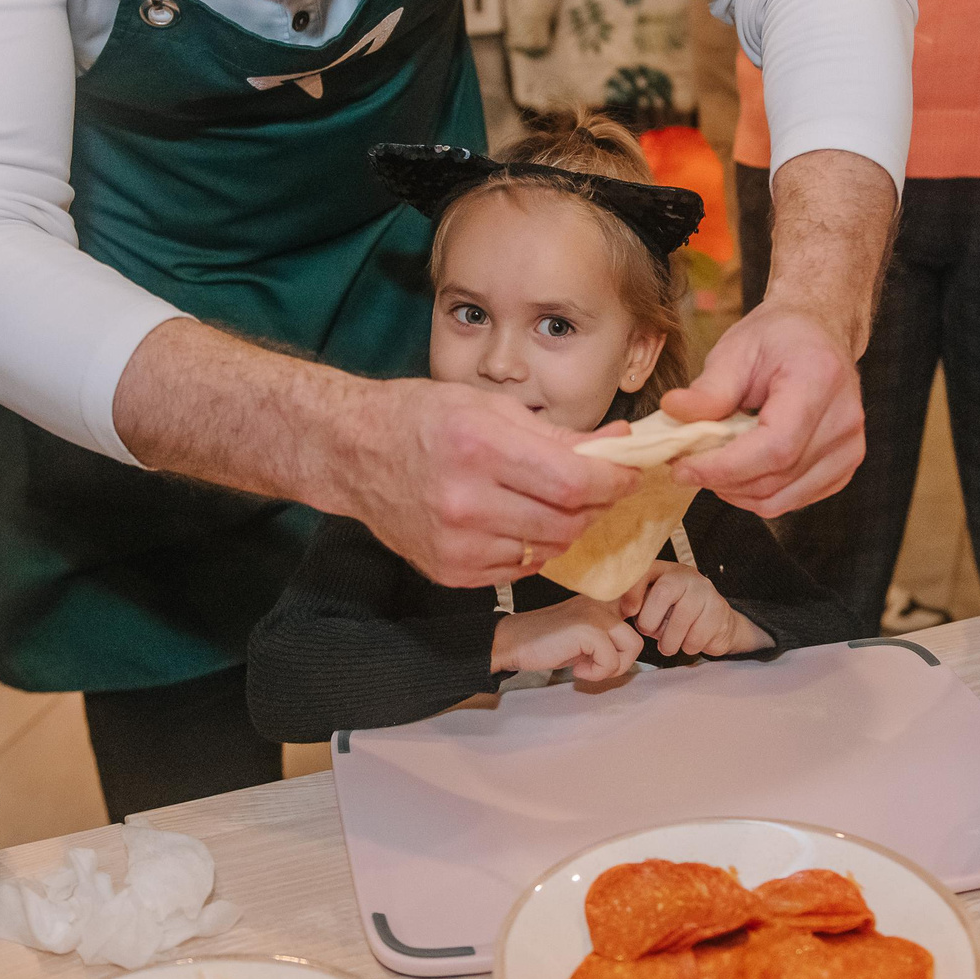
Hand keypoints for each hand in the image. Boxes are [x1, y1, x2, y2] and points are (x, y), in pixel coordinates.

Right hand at [336, 379, 635, 588]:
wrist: (353, 453)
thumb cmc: (420, 419)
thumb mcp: (488, 406)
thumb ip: (558, 434)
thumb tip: (618, 444)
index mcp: (480, 447)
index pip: (572, 482)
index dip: (612, 483)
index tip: (626, 475)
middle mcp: (466, 500)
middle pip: (566, 522)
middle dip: (593, 506)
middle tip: (594, 489)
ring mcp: (456, 543)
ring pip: (547, 551)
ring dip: (563, 529)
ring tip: (551, 503)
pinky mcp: (449, 571)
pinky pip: (517, 569)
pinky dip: (529, 549)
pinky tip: (514, 522)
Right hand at [492, 594, 644, 682]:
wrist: (513, 642)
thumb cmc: (547, 643)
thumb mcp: (584, 636)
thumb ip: (608, 637)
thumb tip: (631, 653)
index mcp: (603, 600)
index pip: (641, 610)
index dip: (633, 642)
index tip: (611, 654)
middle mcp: (602, 601)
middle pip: (637, 640)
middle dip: (620, 663)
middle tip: (594, 667)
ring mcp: (595, 613)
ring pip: (632, 648)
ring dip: (610, 668)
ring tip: (585, 666)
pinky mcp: (587, 629)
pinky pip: (610, 661)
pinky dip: (595, 673)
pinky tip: (576, 668)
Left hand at [620, 561, 774, 658]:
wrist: (716, 625)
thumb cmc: (674, 616)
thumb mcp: (652, 607)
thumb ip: (635, 605)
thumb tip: (614, 610)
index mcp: (664, 571)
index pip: (645, 570)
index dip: (633, 591)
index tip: (627, 612)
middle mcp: (685, 575)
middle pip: (665, 592)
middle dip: (651, 620)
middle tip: (649, 633)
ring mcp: (705, 590)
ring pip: (683, 617)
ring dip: (670, 640)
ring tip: (667, 646)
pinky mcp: (719, 609)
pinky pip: (699, 633)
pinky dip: (688, 646)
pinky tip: (688, 643)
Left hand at [663, 302, 862, 516]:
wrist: (818, 334)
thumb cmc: (778, 338)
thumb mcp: (735, 350)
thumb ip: (708, 389)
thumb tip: (673, 412)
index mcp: (818, 380)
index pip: (775, 446)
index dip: (725, 467)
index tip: (682, 468)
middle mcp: (843, 419)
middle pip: (777, 477)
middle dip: (721, 480)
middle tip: (684, 464)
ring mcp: (849, 447)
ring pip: (782, 498)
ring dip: (736, 492)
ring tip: (709, 465)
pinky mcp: (844, 466)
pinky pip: (793, 500)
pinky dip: (758, 494)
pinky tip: (739, 470)